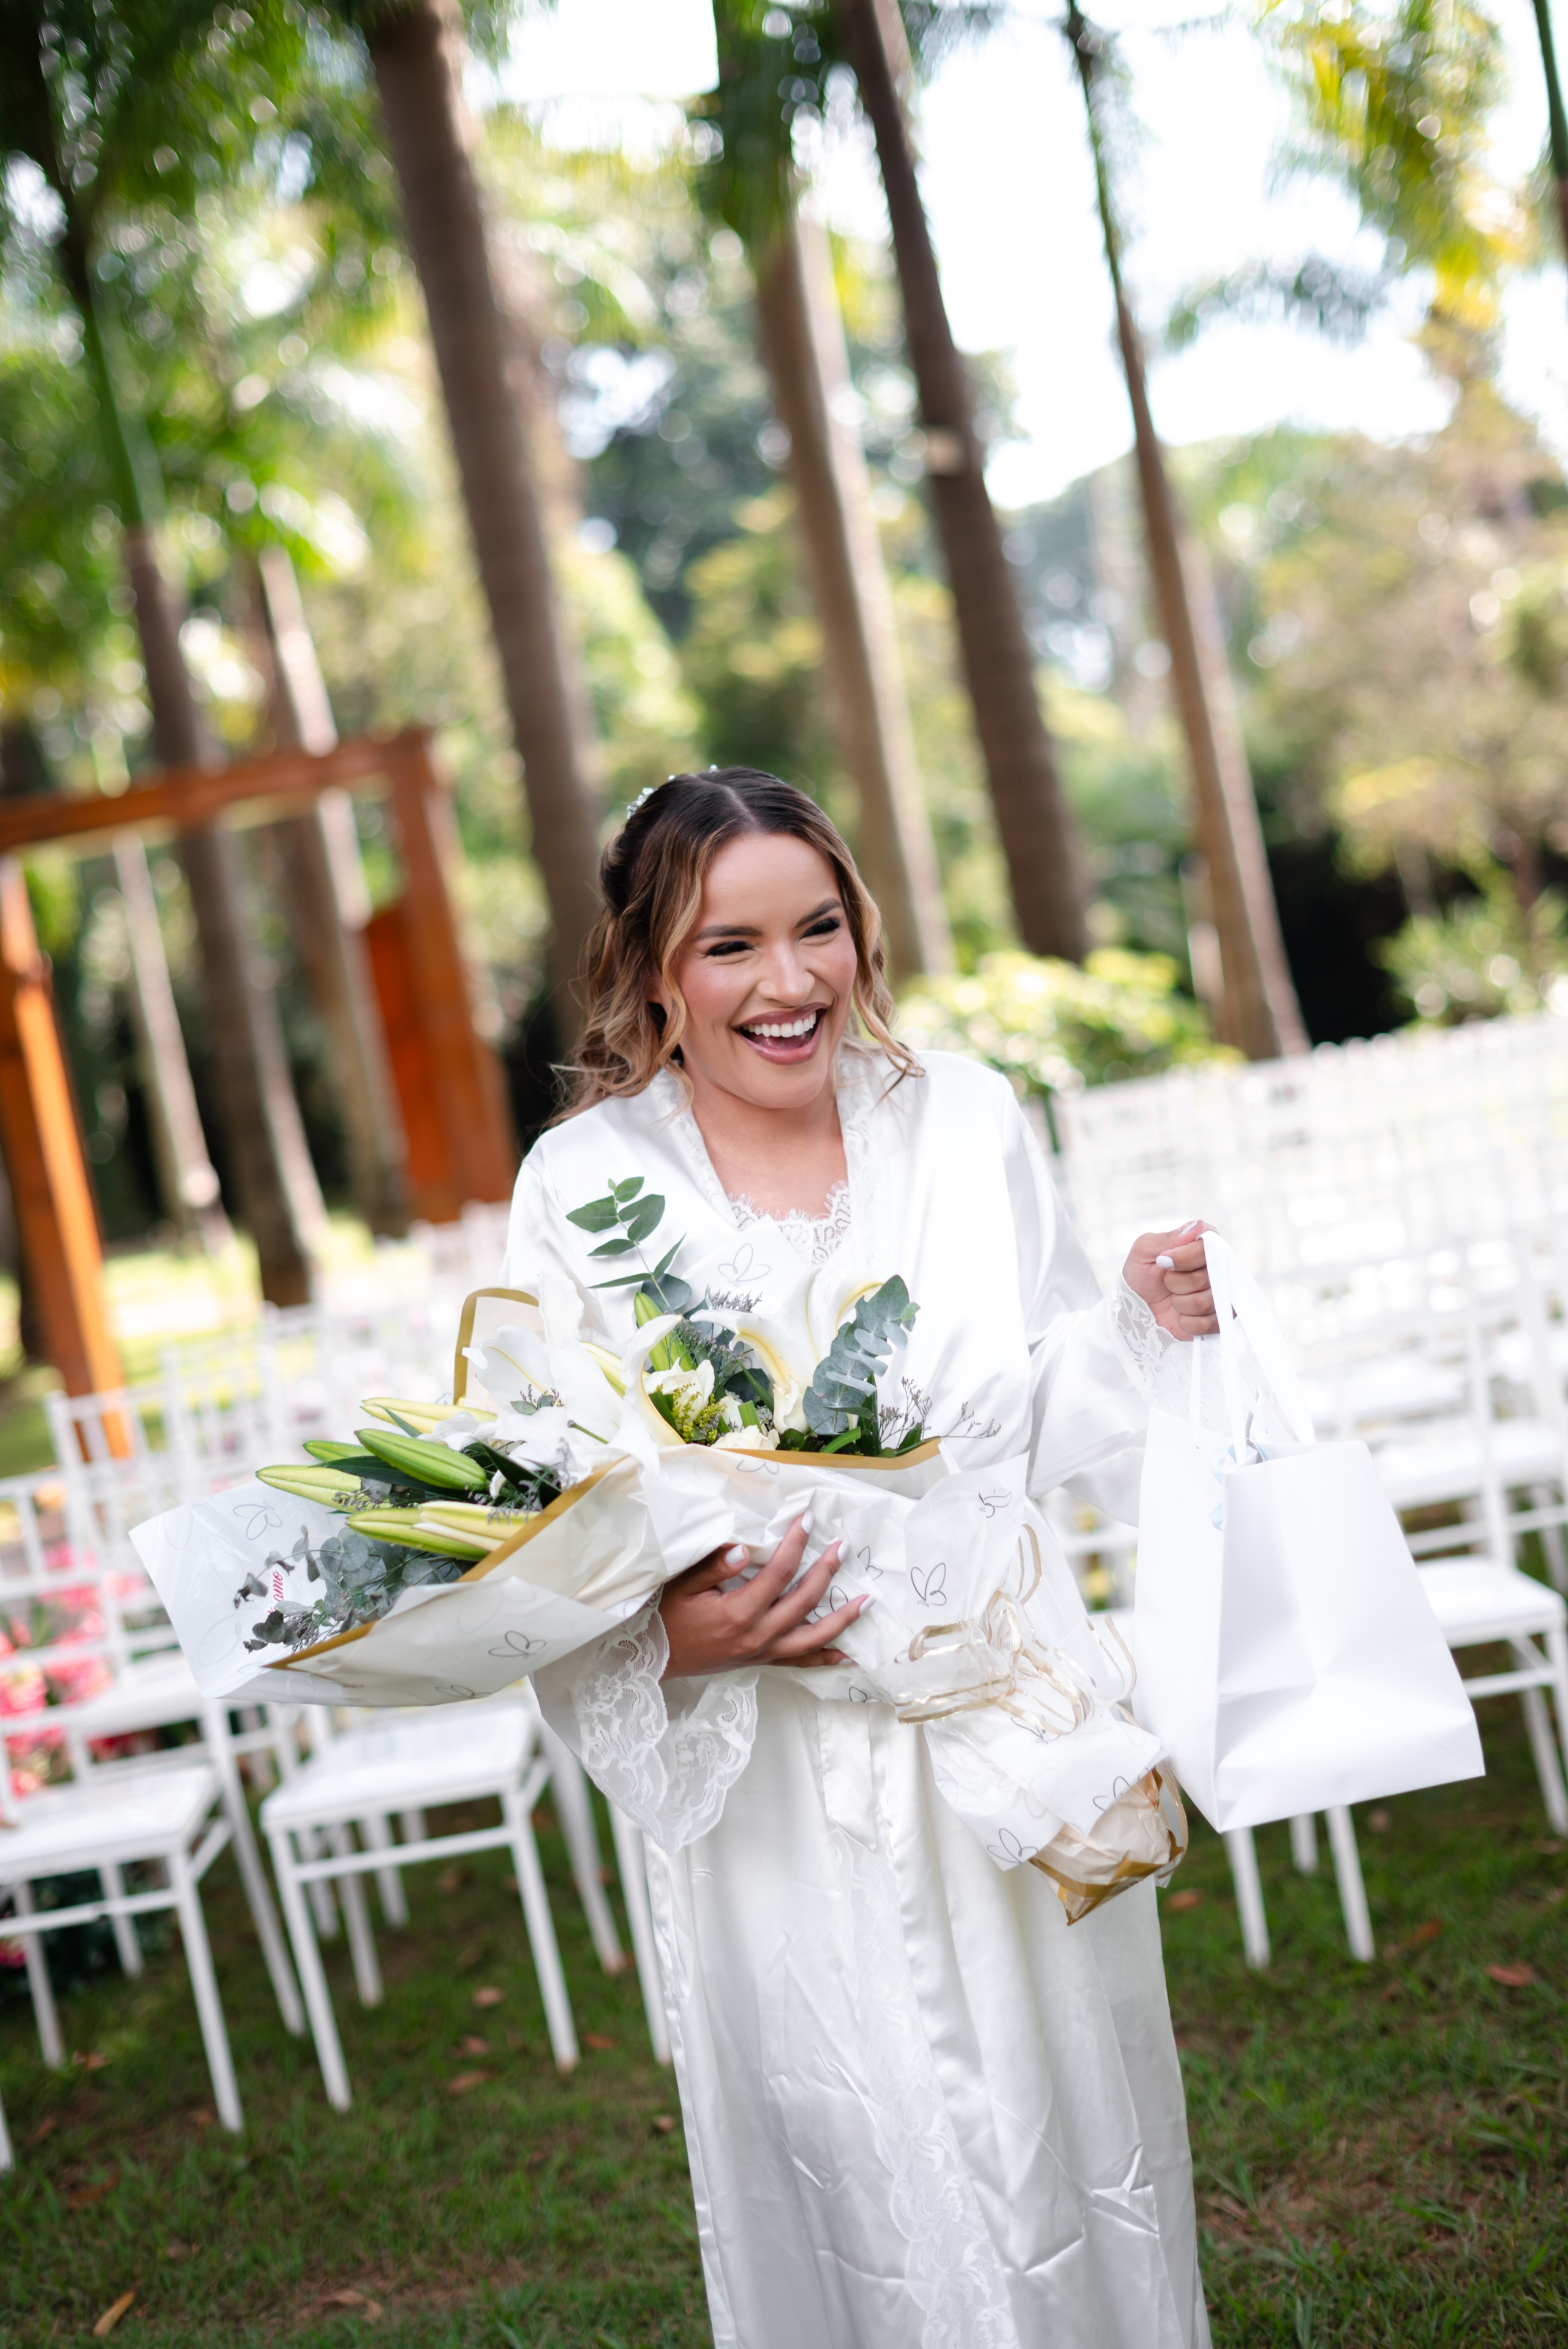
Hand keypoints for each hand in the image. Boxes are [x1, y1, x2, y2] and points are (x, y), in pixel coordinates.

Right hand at [658, 1513, 869, 1679]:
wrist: (653, 1658)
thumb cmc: (666, 1618)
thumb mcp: (682, 1586)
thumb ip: (712, 1566)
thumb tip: (741, 1549)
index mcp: (739, 1613)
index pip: (779, 1572)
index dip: (796, 1544)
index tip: (808, 1520)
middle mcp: (758, 1635)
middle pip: (804, 1601)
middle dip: (826, 1571)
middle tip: (842, 1547)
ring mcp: (762, 1652)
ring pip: (812, 1637)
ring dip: (842, 1618)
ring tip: (865, 1601)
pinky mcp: (761, 1661)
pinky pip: (800, 1662)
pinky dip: (825, 1657)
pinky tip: (847, 1653)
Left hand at [1122, 1220, 1218, 1339]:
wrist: (1136, 1310)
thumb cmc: (1142, 1275)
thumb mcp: (1144, 1251)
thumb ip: (1169, 1238)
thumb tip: (1199, 1226)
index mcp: (1204, 1246)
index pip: (1209, 1247)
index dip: (1185, 1258)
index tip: (1164, 1262)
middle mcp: (1219, 1268)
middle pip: (1205, 1277)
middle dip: (1176, 1283)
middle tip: (1166, 1283)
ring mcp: (1222, 1295)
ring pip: (1206, 1302)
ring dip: (1180, 1303)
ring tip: (1173, 1298)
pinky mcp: (1219, 1319)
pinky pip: (1207, 1324)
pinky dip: (1186, 1322)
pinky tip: (1180, 1316)